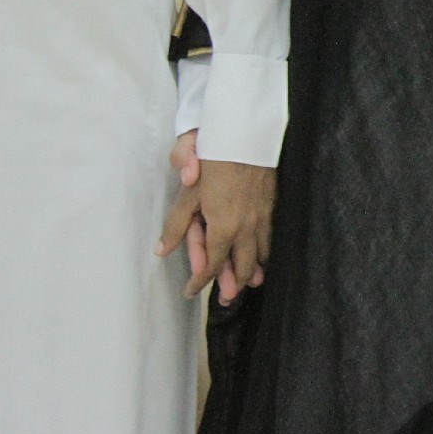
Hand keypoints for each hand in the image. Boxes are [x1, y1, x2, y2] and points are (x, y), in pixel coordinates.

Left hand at [157, 136, 276, 301]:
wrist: (246, 135)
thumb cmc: (213, 160)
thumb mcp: (188, 193)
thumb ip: (176, 224)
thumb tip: (161, 251)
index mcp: (222, 227)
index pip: (211, 266)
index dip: (199, 282)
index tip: (190, 292)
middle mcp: (245, 228)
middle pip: (242, 268)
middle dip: (233, 286)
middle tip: (225, 298)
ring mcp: (262, 218)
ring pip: (261, 256)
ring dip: (253, 272)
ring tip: (250, 284)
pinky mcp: (271, 206)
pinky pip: (271, 238)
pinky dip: (266, 252)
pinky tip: (264, 255)